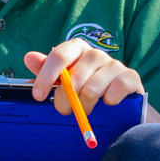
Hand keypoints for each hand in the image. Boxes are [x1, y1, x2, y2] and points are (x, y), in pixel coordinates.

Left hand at [24, 39, 142, 113]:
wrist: (120, 102)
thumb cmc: (86, 89)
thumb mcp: (64, 80)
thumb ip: (46, 70)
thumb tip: (28, 57)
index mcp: (77, 48)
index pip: (59, 56)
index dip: (46, 76)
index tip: (38, 96)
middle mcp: (96, 53)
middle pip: (73, 79)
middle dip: (65, 101)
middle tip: (65, 111)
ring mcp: (115, 64)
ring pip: (92, 90)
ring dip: (85, 107)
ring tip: (86, 110)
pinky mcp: (131, 77)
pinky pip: (115, 91)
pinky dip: (109, 102)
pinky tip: (108, 104)